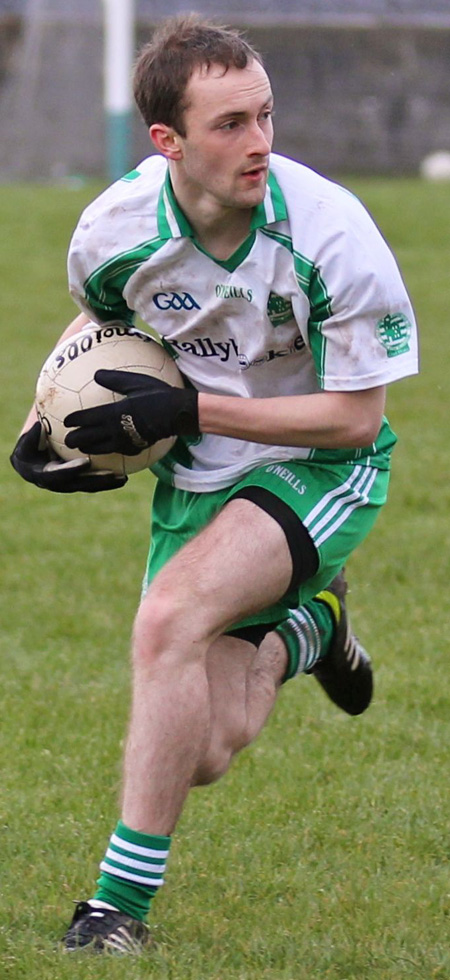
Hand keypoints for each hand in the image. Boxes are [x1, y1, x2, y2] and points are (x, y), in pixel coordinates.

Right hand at [10, 421, 126, 492]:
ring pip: (85, 486)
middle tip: (111, 474)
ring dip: (104, 483)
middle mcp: (48, 482)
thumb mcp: (27, 430)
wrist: (32, 446)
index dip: (68, 471)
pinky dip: (106, 480)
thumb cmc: (29, 434)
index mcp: (34, 472)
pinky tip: (123, 475)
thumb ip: (32, 430)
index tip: (85, 464)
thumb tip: (38, 426)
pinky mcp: (73, 483)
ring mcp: (62, 484)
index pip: (52, 475)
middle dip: (93, 481)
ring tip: (123, 478)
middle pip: (73, 485)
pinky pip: (90, 483)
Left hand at [64, 370, 198, 455]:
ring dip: (88, 449)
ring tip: (82, 449)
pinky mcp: (135, 448)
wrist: (177, 414)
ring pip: (100, 449)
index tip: (65, 421)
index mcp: (112, 413)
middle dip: (75, 440)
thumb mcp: (135, 382)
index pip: (86, 419)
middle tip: (66, 440)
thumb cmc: (157, 395)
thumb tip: (97, 374)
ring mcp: (125, 442)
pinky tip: (108, 450)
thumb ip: (114, 379)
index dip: (74, 421)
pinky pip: (117, 452)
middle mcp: (115, 430)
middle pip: (88, 438)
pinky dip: (108, 452)